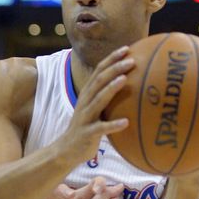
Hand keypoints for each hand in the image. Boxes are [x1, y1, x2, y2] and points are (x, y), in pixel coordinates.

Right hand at [62, 46, 135, 160]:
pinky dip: (113, 125)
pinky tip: (126, 122)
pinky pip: (101, 128)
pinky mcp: (87, 133)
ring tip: (124, 80)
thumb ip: (107, 98)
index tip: (127, 48)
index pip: (99, 71)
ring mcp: (85, 117)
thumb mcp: (95, 109)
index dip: (111, 59)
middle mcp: (85, 102)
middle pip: (98, 81)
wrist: (66, 150)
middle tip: (131, 60)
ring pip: (98, 100)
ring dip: (111, 89)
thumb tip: (132, 87)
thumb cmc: (87, 128)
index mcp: (87, 94)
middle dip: (114, 68)